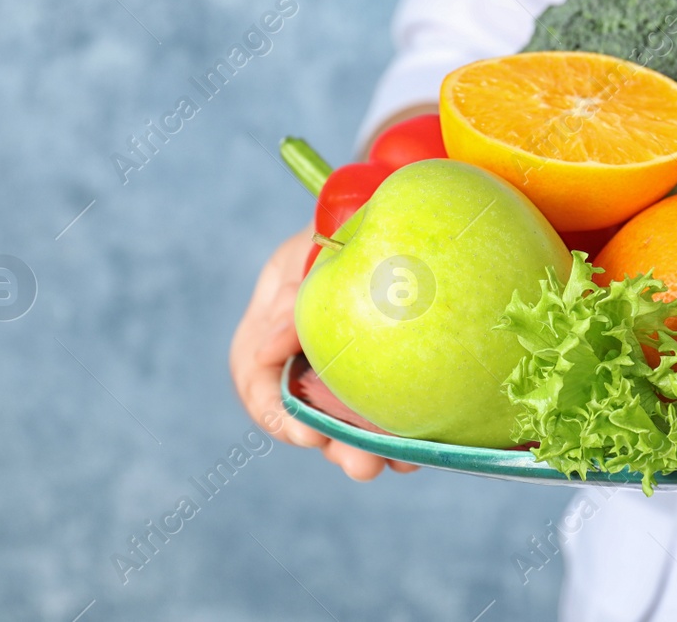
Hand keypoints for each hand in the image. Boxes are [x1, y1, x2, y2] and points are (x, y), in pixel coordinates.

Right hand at [229, 225, 417, 480]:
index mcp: (273, 316)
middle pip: (302, 410)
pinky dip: (400, 431)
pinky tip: (422, 445)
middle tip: (362, 467)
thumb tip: (273, 346)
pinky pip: (386, 407)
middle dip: (332, 444)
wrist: (399, 210)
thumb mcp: (316, 244)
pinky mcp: (384, 365)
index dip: (274, 412)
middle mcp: (303, 346)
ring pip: (346, 418)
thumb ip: (296, 292)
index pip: (254, 374)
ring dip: (367, 447)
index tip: (305, 435)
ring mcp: (343, 359)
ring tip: (397, 463)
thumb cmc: (350, 219)